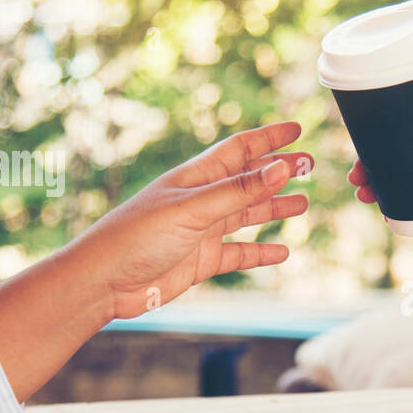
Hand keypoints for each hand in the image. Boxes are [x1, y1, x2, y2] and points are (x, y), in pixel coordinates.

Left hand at [0, 121, 309, 401]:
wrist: (103, 282)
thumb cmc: (136, 237)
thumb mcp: (193, 210)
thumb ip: (239, 191)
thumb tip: (281, 167)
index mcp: (196, 178)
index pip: (240, 150)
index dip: (269, 139)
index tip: (297, 130)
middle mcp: (202, 201)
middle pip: (249, 181)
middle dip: (279, 172)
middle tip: (309, 165)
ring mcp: (202, 231)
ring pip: (247, 216)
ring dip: (274, 209)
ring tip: (303, 204)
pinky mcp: (200, 261)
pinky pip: (239, 254)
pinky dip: (261, 252)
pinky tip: (282, 252)